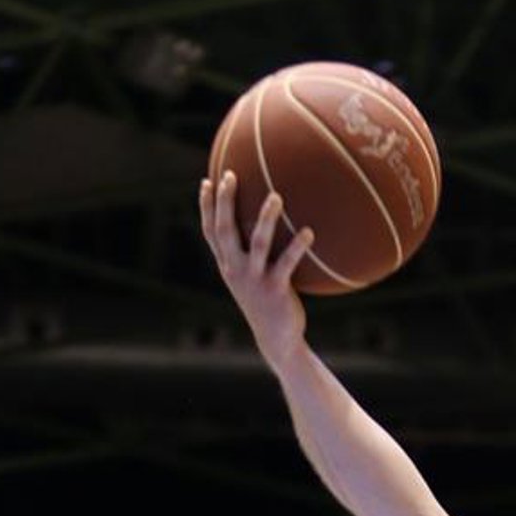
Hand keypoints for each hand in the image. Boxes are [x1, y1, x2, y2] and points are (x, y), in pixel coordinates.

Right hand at [199, 169, 313, 372]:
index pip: (210, 232)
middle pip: (225, 230)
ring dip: (266, 218)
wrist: (276, 339)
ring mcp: (254, 280)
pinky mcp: (275, 290)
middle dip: (225, 202)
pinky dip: (298, 247)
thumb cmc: (268, 303)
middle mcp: (236, 270)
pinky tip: (309, 232)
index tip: (207, 181)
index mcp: (227, 265)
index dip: (206, 207)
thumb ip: (252, 254)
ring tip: (276, 196)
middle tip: (230, 175)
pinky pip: (287, 264)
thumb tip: (265, 225)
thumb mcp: (254, 278)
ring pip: (258, 244)